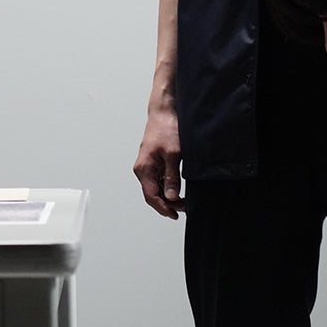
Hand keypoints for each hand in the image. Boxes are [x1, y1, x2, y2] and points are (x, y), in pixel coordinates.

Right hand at [134, 88, 184, 217]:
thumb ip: (172, 177)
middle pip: (153, 194)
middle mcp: (143, 169)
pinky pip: (159, 179)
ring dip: (168, 196)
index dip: (163, 208)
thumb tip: (171, 196)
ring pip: (156, 187)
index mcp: (144, 168)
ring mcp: (148, 165)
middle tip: (184, 208)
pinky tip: (178, 188)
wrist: (164, 111)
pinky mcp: (154, 161)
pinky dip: (168, 186)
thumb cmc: (166, 129)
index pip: (151, 196)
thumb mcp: (173, 155)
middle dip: (167, 204)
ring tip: (183, 200)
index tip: (175, 214)